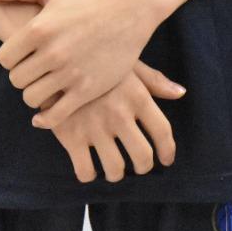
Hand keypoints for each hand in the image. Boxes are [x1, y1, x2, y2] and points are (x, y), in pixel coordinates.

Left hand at [0, 0, 163, 127]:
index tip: (22, 54)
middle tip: (34, 69)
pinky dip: (46, 118)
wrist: (130, 10)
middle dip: (22, 76)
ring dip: (35, 93)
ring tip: (45, 83)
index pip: (4, 58)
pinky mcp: (87, 90)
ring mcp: (70, 73)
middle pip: (16, 80)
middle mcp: (53, 52)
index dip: (11, 57)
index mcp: (40, 28)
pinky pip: (55, 116)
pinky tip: (46, 112)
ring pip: (32, 99)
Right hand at [49, 59, 182, 184]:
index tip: (165, 160)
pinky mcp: (70, 136)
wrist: (51, 56)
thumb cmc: (93, 59)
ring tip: (113, 166)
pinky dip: (89, 174)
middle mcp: (118, 113)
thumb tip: (180, 93)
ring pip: (115, 170)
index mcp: (136, 94)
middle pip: (142, 158)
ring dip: (116, 173)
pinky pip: (86, 172)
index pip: (163, 132)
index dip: (167, 151)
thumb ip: (153, 80)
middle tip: (137, 165)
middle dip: (142, 167)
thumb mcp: (125, 63)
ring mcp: (94, 126)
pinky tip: (88, 165)